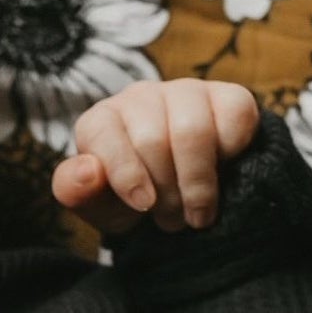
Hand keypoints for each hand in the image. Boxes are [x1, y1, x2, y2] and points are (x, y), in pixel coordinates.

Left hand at [51, 80, 259, 235]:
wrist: (186, 198)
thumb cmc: (134, 200)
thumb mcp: (101, 206)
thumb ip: (77, 191)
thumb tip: (88, 171)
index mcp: (102, 121)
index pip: (104, 135)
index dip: (126, 174)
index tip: (143, 205)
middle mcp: (142, 98)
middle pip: (153, 140)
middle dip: (165, 192)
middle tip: (171, 219)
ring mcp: (187, 92)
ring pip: (193, 131)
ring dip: (197, 183)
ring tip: (196, 212)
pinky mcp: (230, 97)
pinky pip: (234, 120)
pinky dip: (231, 156)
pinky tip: (222, 171)